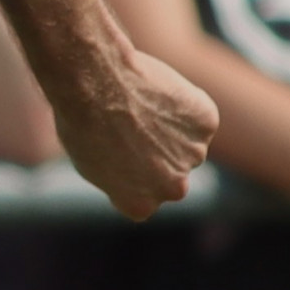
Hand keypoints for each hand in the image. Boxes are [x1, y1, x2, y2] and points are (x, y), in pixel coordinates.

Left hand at [52, 44, 216, 219]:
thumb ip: (122, 178)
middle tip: (132, 127)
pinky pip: (197, 115)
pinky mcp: (208, 124)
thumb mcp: (91, 164)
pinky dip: (185, 105)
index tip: (117, 150)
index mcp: (139, 206)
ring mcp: (195, 156)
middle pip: (170, 173)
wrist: (98, 84)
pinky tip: (158, 93)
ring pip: (187, 145)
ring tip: (141, 108)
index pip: (143, 195)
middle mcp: (172, 190)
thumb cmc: (82, 122)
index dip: (130, 170)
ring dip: (173, 130)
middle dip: (158, 156)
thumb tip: (136, 173)